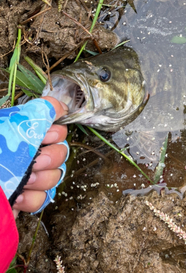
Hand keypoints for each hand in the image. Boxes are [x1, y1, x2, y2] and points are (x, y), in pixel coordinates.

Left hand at [12, 97, 68, 217]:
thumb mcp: (4, 128)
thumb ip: (33, 113)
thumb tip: (56, 106)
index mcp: (22, 130)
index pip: (54, 124)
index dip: (56, 129)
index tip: (46, 136)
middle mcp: (28, 150)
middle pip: (61, 149)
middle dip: (52, 156)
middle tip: (36, 161)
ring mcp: (28, 175)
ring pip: (55, 174)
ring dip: (42, 178)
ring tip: (24, 182)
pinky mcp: (24, 198)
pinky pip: (43, 197)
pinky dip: (33, 198)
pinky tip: (18, 197)